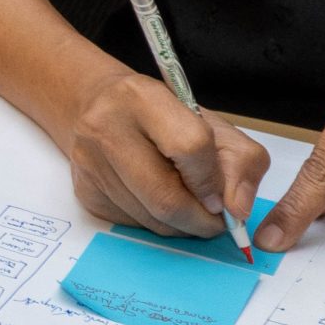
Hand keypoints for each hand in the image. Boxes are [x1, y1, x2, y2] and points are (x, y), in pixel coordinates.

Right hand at [56, 71, 269, 235]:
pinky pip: (131, 224)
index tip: (220, 196)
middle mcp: (106, 126)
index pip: (190, 146)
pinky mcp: (84, 189)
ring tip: (188, 207)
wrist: (100, 106)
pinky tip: (157, 202)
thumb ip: (241, 162)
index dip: (213, 181)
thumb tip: (237, 210)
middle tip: (214, 222)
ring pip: (149, 218)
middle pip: (165, 197)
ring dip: (180, 225)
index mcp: (143, 98)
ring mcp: (89, 160)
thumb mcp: (213, 124)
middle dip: (200, 221)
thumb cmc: (162, 117)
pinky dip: (155, 223)